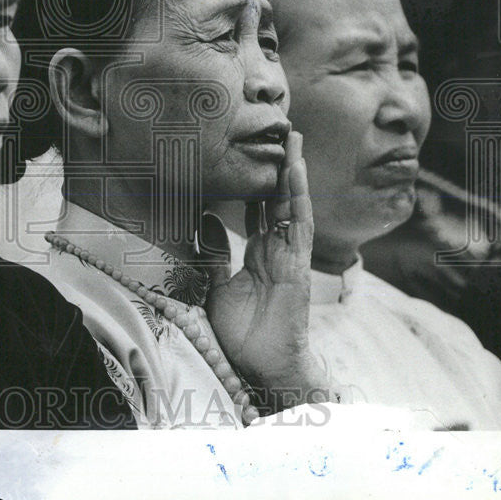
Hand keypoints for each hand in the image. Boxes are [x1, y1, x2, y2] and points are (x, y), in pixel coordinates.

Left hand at [203, 131, 331, 409]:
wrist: (265, 367)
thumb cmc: (244, 334)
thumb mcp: (216, 286)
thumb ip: (212, 253)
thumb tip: (203, 218)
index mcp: (259, 254)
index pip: (260, 210)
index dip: (257, 182)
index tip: (251, 153)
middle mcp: (277, 250)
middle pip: (279, 200)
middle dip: (278, 167)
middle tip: (277, 132)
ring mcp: (290, 255)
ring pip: (292, 204)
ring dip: (292, 171)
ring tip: (292, 138)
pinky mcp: (297, 265)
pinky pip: (297, 224)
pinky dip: (296, 196)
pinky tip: (294, 171)